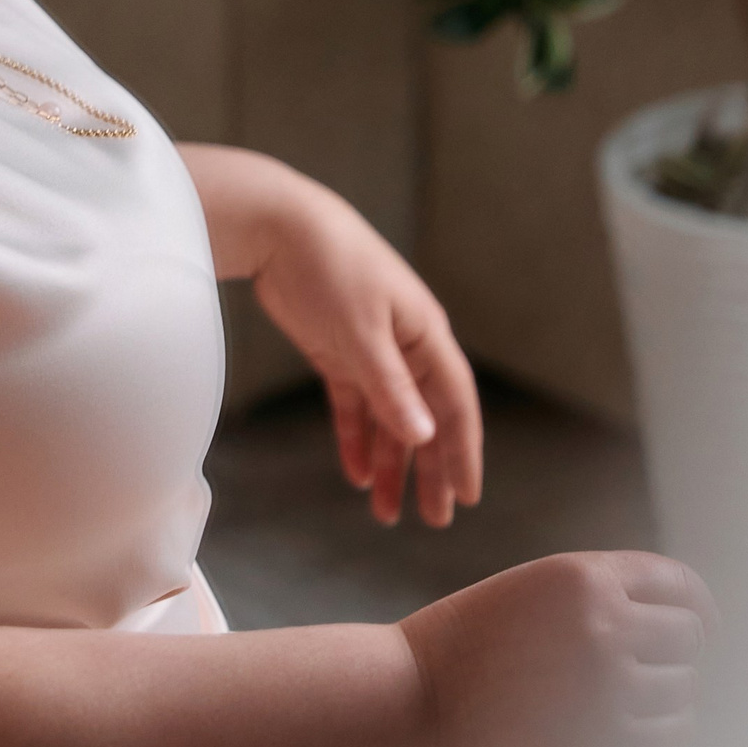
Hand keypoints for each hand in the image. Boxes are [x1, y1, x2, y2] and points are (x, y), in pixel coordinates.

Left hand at [246, 172, 481, 527]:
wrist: (279, 226)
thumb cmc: (331, 267)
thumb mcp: (362, 331)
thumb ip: (390, 386)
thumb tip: (424, 436)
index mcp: (426, 336)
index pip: (455, 405)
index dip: (463, 451)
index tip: (467, 496)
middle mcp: (406, 346)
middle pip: (426, 418)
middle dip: (431, 470)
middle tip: (436, 520)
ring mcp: (372, 349)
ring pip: (389, 418)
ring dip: (391, 463)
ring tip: (387, 513)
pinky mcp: (337, 350)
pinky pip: (355, 405)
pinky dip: (357, 438)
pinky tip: (357, 475)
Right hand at [401, 550, 715, 746]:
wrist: (421, 697)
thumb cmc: (473, 642)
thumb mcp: (536, 590)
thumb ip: (602, 597)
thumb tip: (682, 627)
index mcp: (585, 576)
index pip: (680, 583)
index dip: (699, 607)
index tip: (703, 626)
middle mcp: (604, 623)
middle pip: (690, 636)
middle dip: (678, 652)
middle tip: (653, 666)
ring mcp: (607, 683)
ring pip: (686, 686)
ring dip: (671, 693)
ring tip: (636, 698)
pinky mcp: (604, 737)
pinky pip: (672, 731)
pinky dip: (666, 729)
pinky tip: (638, 724)